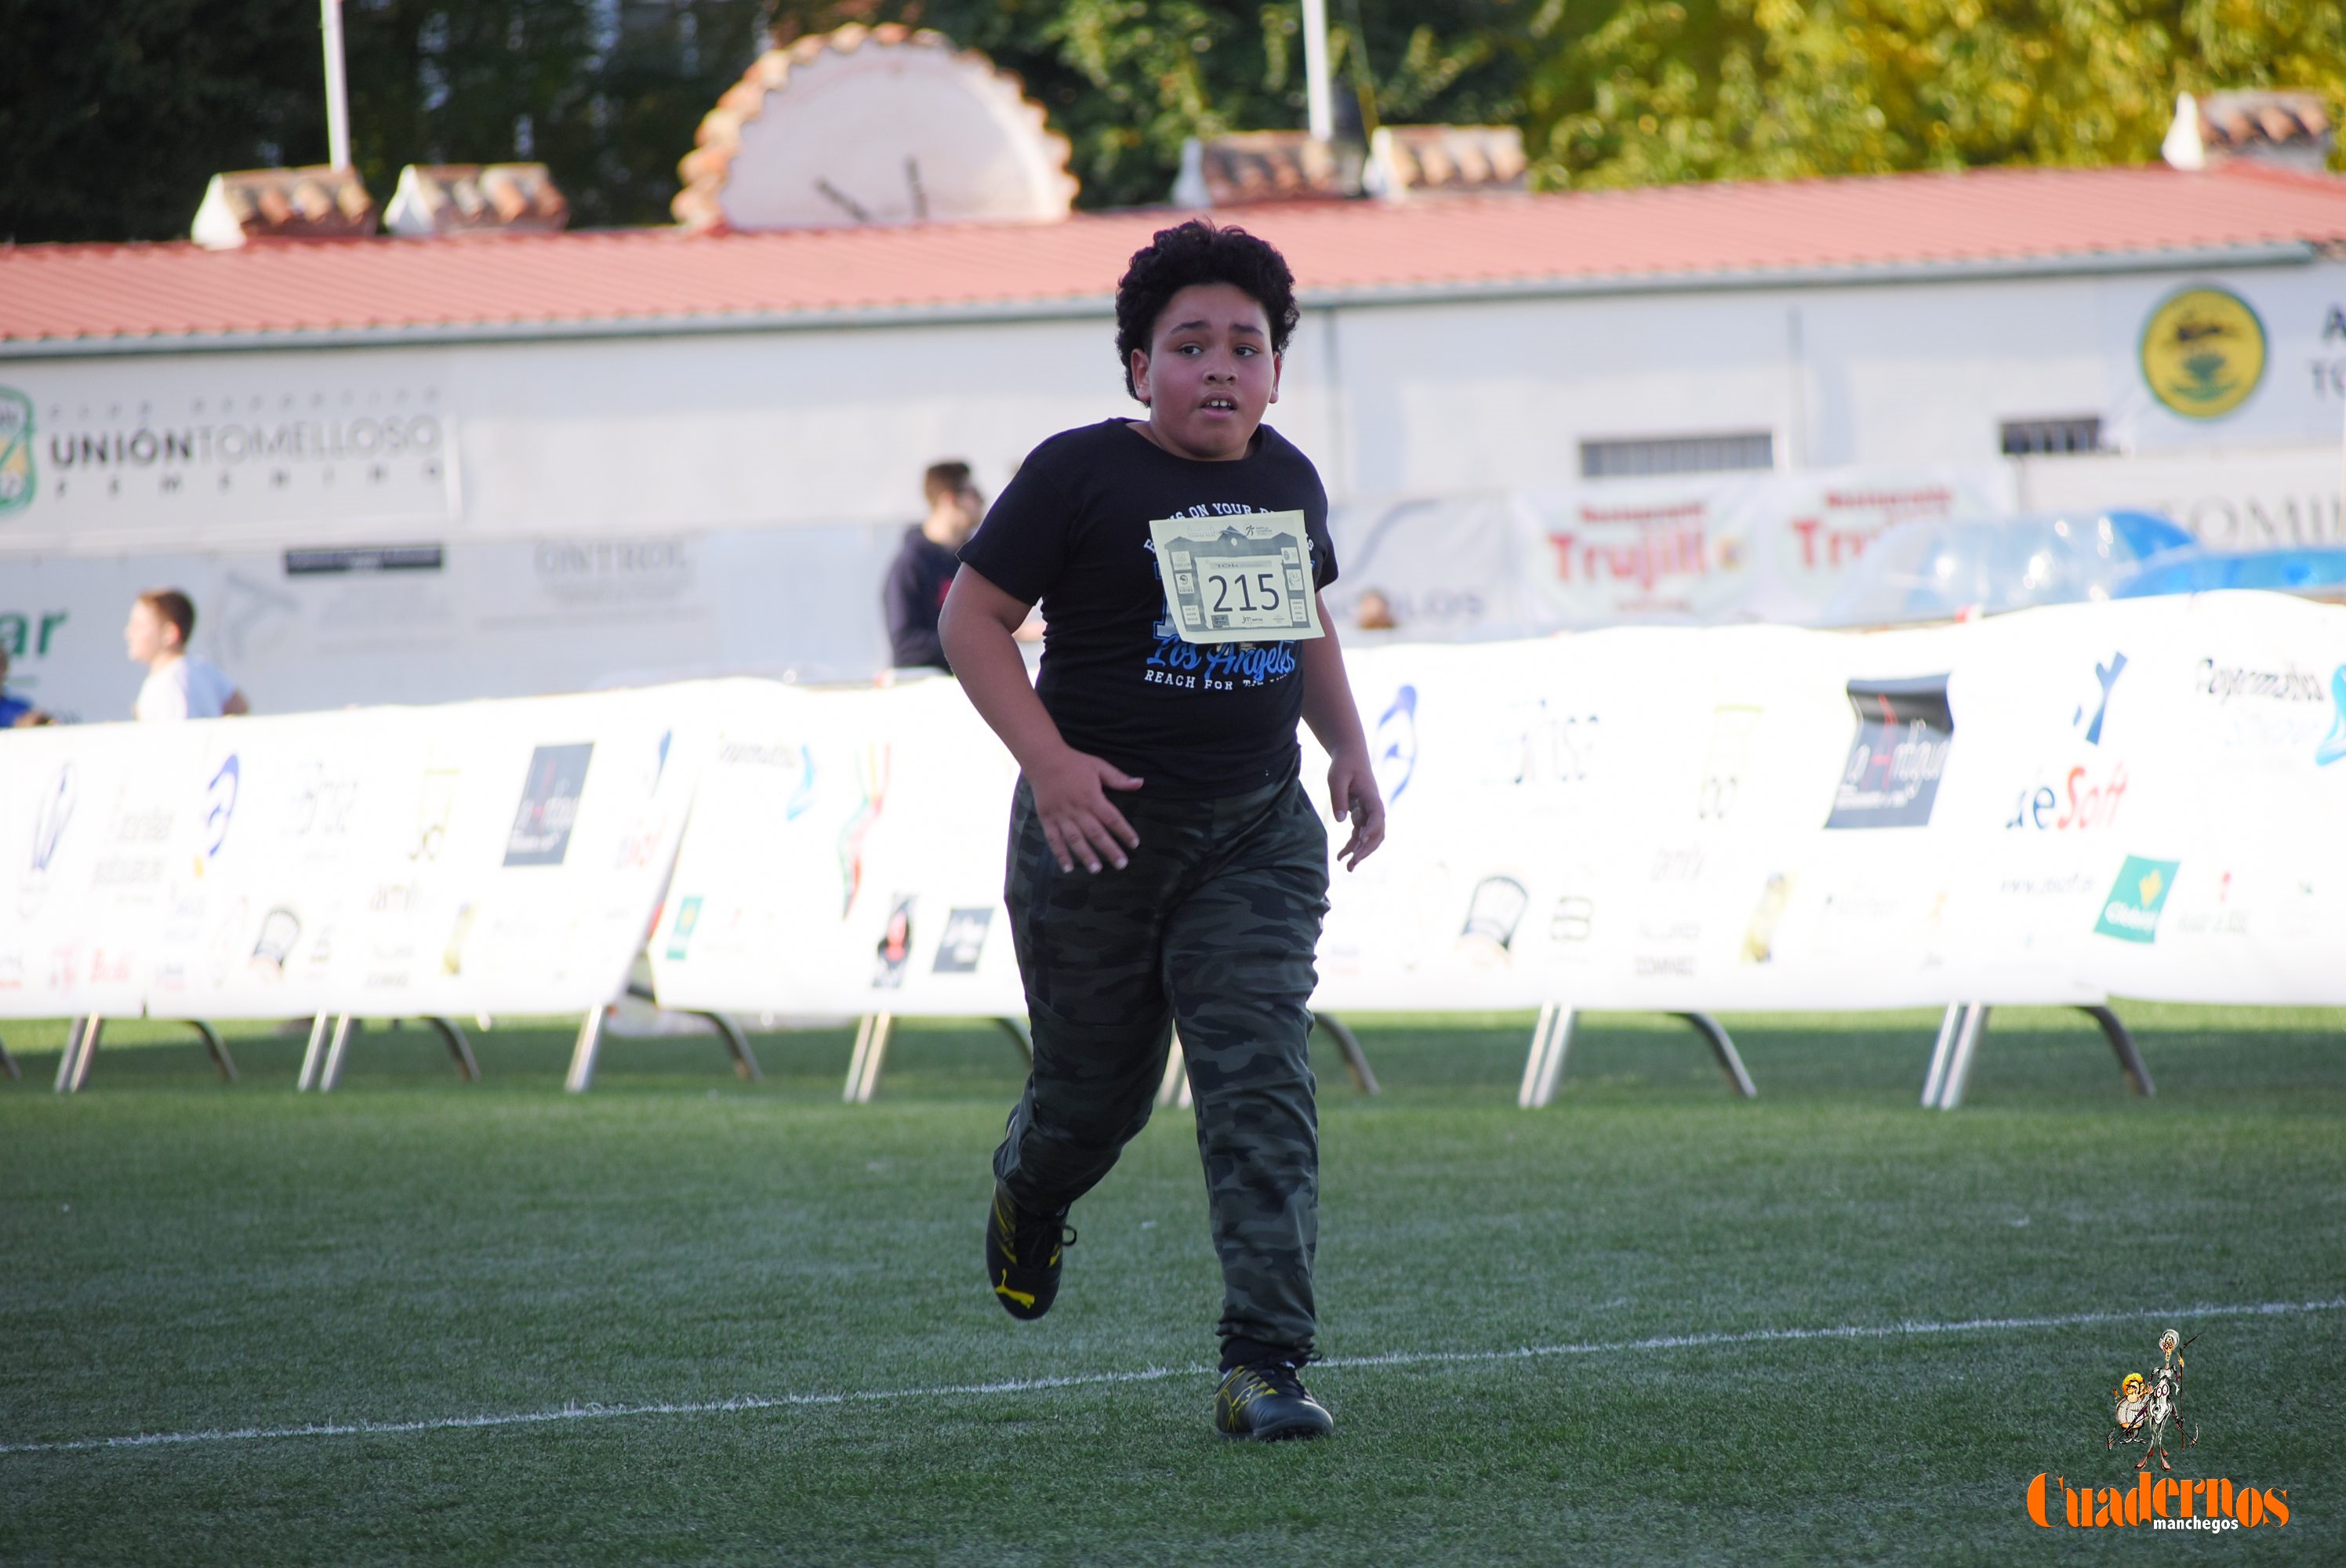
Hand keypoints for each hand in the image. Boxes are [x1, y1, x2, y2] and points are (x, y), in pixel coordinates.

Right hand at [1028, 747, 1142, 873]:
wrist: (1043, 759)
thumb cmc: (1074, 763)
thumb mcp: (1099, 766)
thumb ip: (1118, 778)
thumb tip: (1140, 783)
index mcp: (1092, 797)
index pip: (1113, 818)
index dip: (1125, 832)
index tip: (1134, 844)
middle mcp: (1077, 809)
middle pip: (1096, 833)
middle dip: (1110, 850)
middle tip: (1122, 865)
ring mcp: (1061, 816)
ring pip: (1075, 839)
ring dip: (1086, 855)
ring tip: (1097, 870)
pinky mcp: (1047, 819)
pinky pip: (1053, 840)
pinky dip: (1060, 854)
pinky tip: (1068, 868)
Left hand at [1326, 747, 1385, 870]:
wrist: (1350, 756)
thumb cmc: (1344, 764)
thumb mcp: (1336, 777)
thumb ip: (1338, 797)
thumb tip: (1340, 820)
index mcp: (1371, 796)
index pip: (1377, 816)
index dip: (1372, 830)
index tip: (1361, 841)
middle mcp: (1374, 807)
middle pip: (1377, 832)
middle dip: (1366, 849)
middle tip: (1353, 863)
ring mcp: (1369, 813)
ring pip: (1370, 838)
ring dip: (1360, 853)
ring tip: (1348, 867)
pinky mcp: (1361, 816)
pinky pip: (1359, 835)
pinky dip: (1351, 846)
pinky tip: (1341, 857)